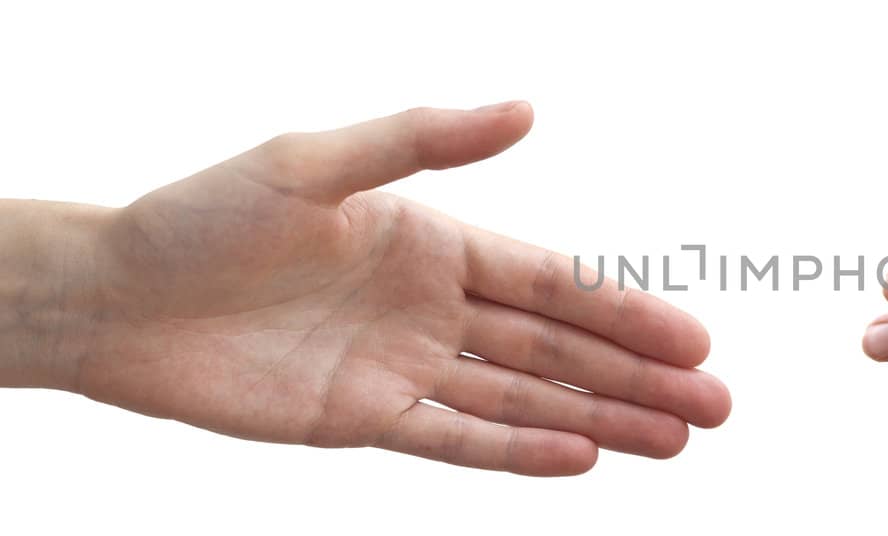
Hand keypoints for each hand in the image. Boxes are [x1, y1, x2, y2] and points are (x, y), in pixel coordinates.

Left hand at [63, 102, 730, 474]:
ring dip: (601, 420)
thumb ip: (421, 138)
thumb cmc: (202, 216)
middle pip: (558, 350)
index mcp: (435, 241)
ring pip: (524, 400)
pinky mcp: (364, 421)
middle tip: (715, 407)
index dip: (627, 312)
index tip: (694, 338)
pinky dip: (518, 452)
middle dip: (639, 378)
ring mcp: (405, 368)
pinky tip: (582, 459)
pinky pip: (456, 440)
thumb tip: (525, 108)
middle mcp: (433, 307)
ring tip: (674, 441)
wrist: (113, 300)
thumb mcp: (313, 161)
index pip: (553, 283)